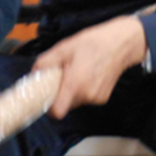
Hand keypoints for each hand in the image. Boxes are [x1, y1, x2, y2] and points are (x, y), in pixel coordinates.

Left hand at [32, 16, 146, 118]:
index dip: (49, 108)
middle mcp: (86, 96)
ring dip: (72, 91)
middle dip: (60, 93)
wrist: (122, 44)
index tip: (46, 97)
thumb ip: (45, 63)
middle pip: (65, 105)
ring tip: (77, 72)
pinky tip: (89, 74)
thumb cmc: (92, 43)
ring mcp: (96, 98)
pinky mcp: (103, 98)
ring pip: (75, 101)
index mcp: (75, 84)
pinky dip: (84, 90)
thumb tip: (34, 74)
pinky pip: (86, 98)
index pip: (57, 112)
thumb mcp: (63, 48)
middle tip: (61, 76)